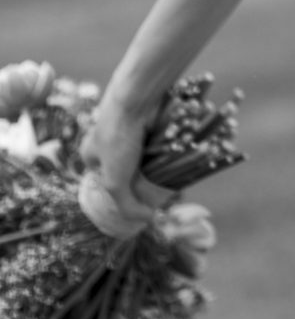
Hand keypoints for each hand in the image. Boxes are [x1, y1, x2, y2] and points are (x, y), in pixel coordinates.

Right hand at [79, 98, 171, 238]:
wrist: (138, 99)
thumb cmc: (118, 138)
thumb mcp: (116, 182)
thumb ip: (126, 205)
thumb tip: (147, 219)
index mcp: (91, 153)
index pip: (105, 182)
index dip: (122, 195)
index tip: (141, 205)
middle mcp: (109, 141)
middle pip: (129, 170)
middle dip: (144, 182)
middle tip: (161, 195)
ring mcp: (131, 132)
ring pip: (147, 158)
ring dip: (159, 169)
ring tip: (174, 182)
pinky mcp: (150, 124)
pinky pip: (161, 144)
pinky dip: (169, 153)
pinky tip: (179, 164)